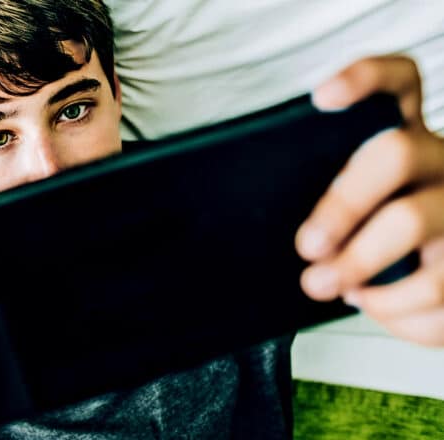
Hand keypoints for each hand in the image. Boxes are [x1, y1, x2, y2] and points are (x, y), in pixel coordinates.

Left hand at [296, 55, 443, 346]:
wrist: (438, 285)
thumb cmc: (375, 238)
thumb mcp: (351, 207)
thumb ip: (324, 198)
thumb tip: (252, 215)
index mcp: (405, 138)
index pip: (399, 82)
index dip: (366, 78)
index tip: (322, 98)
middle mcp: (440, 162)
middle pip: (396, 154)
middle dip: (341, 202)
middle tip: (307, 244)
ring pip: (413, 224)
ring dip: (357, 265)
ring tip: (323, 284)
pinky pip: (435, 291)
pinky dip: (392, 309)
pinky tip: (368, 300)